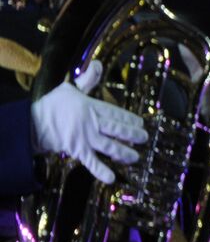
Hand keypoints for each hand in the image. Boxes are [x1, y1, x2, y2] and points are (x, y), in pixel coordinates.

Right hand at [30, 61, 147, 184]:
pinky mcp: (77, 151)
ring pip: (109, 146)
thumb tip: (98, 63)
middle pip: (117, 129)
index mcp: (92, 107)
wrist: (32, 123)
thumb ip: (87, 79)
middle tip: (144, 138)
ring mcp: (85, 138)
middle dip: (132, 134)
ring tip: (135, 157)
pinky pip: (91, 162)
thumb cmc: (53, 105)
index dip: (130, 119)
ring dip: (124, 153)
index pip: (116, 113)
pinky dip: (101, 171)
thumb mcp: (70, 88)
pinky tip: (112, 178)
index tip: (141, 123)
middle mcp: (92, 123)